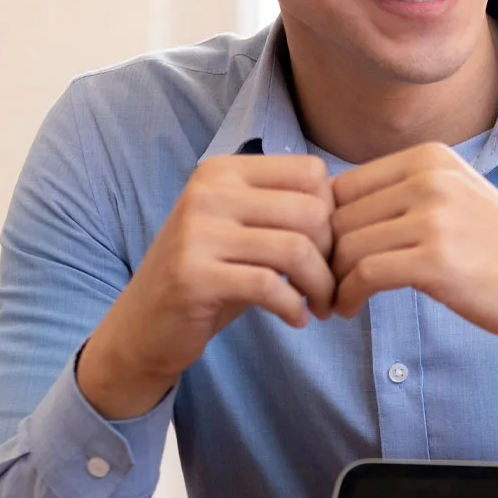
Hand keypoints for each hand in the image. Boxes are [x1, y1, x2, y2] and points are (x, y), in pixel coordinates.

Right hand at [78, 155, 334, 418]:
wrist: (144, 325)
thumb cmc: (209, 276)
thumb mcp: (243, 230)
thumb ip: (285, 210)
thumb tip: (352, 205)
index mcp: (223, 171)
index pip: (310, 172)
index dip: (333, 213)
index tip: (328, 249)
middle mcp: (207, 192)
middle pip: (310, 211)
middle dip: (332, 255)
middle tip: (329, 287)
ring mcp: (196, 232)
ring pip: (294, 249)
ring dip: (320, 286)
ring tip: (320, 306)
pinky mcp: (193, 275)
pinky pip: (268, 285)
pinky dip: (293, 307)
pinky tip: (296, 320)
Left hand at [329, 143, 497, 398]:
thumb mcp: (454, 198)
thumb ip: (402, 193)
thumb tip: (329, 205)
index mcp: (431, 156)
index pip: (343, 185)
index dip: (326, 225)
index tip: (328, 258)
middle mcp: (431, 177)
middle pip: (339, 215)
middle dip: (323, 255)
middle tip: (324, 286)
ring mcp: (435, 216)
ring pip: (346, 245)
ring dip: (332, 280)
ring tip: (336, 300)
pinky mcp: (436, 259)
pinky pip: (364, 274)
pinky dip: (347, 295)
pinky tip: (349, 309)